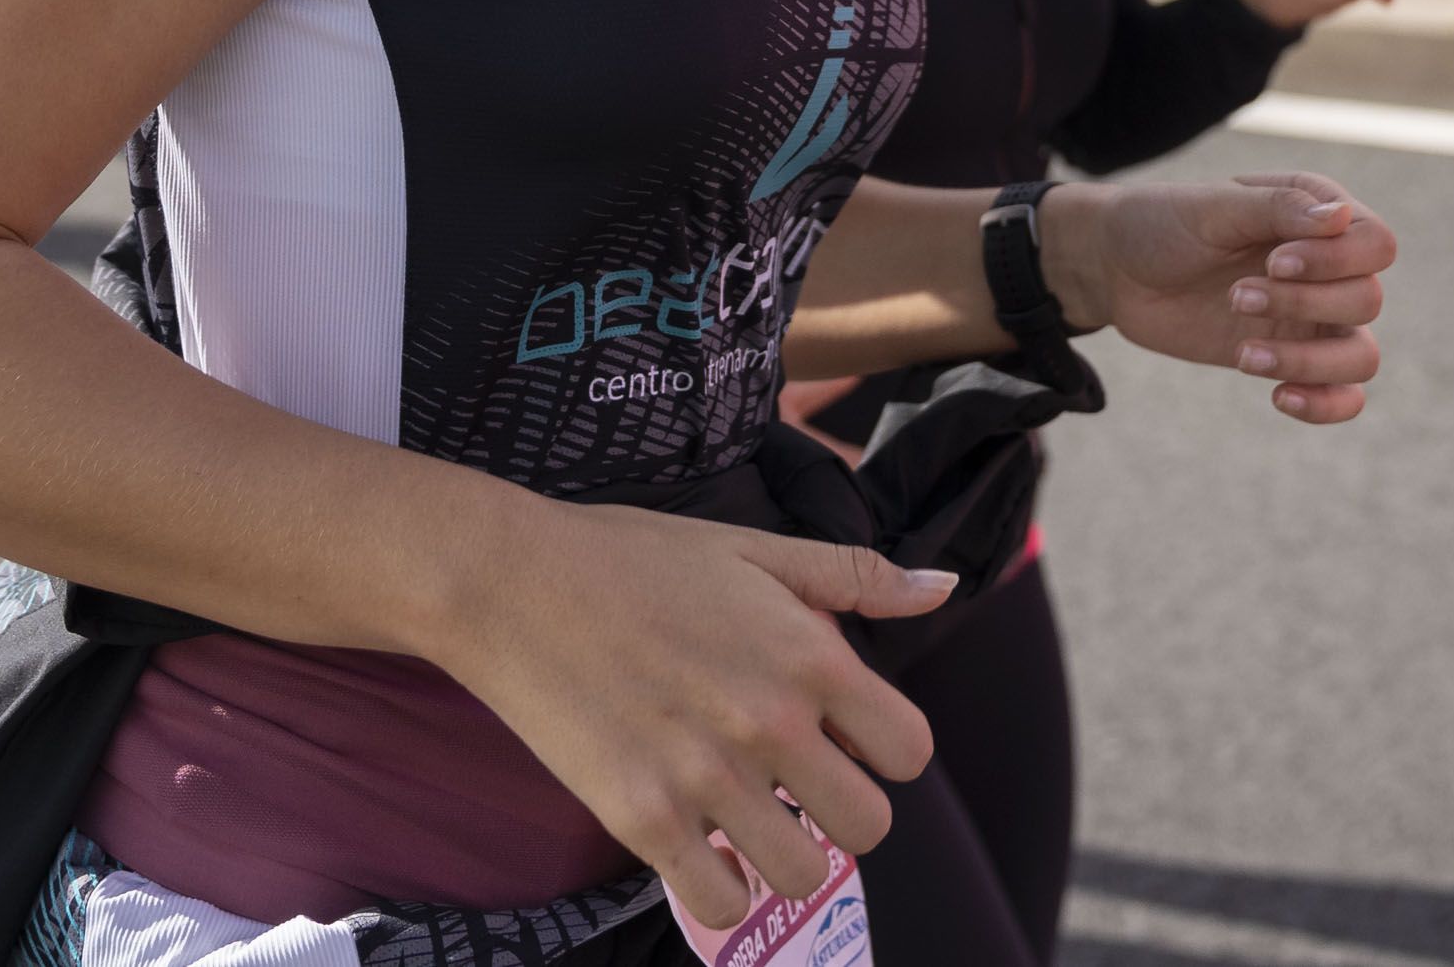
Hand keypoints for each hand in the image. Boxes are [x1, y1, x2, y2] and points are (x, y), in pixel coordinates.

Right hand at [435, 498, 950, 931]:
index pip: (909, 752)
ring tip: (744, 818)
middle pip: (870, 827)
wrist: (512, 582)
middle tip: (791, 785)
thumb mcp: (751, 548)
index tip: (839, 737)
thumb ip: (853, 574)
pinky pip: (722, 905)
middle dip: (839, 810)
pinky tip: (698, 847)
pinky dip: (719, 890)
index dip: (881, 750)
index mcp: (809, 654)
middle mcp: (771, 722)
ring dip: (782, 855)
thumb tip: (942, 587)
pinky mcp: (644, 820)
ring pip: (803, 876)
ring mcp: (708, 778)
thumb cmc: (632, 558)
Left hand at [1043, 173, 1393, 423]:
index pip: (1376, 243)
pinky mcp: (1289, 358)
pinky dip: (1324, 404)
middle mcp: (1327, 267)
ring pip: (1362, 356)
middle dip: (1303, 305)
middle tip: (1236, 296)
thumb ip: (1276, 209)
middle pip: (1367, 300)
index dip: (1336, 261)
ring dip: (1309, 361)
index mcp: (1316, 214)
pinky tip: (1278, 398)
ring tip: (1245, 357)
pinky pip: (1341, 395)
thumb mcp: (1212, 206)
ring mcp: (1311, 317)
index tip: (1274, 262)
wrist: (1115, 269)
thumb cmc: (1162, 223)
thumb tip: (1341, 217)